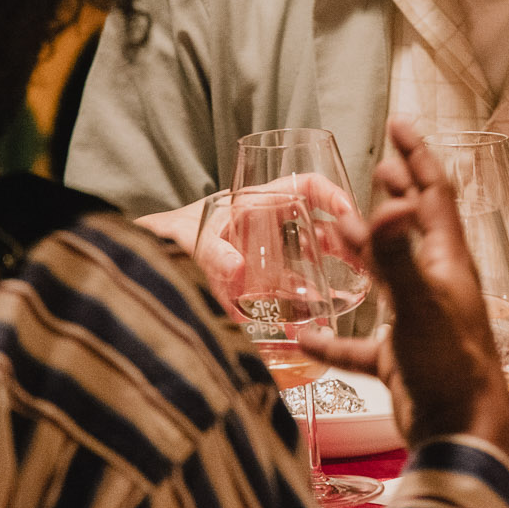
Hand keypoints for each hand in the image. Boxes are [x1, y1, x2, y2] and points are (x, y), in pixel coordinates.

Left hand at [141, 174, 366, 301]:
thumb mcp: (185, 237)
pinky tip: (321, 321)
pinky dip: (308, 304)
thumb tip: (235, 268)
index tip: (351, 214)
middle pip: (318, 226)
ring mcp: (264, 259)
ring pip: (312, 260)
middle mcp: (266, 229)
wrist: (142, 264)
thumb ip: (208, 249)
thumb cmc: (165, 236)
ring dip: (335, 273)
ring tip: (357, 292)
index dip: (331, 194)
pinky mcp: (257, 288)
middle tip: (366, 260)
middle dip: (346, 240)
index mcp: (255, 203)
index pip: (304, 186)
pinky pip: (291, 292)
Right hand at [303, 119, 508, 461]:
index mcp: (447, 262)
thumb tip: (391, 204)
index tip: (398, 125)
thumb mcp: (420, 303)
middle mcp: (435, 285)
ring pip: (388, 278)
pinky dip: (333, 337)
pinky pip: (360, 343)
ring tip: (335, 229)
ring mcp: (418, 322)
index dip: (416, 157)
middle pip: (414, 228)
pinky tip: (303, 336)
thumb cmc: (448, 365)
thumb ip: (400, 255)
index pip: (433, 195)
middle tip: (378, 166)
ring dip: (364, 253)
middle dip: (397, 194)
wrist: (461, 432)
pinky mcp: (400, 359)